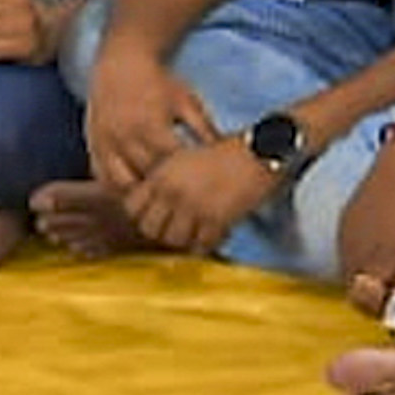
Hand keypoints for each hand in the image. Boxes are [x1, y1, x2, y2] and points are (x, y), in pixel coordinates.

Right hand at [83, 45, 216, 190]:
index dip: (186, 176)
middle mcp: (124, 138)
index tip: (201, 183)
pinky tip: (136, 189)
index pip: (170, 164)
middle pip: (146, 177)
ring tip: (159, 197)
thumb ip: (203, 126)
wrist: (121, 64)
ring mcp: (105, 144)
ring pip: (121, 184)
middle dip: (165, 188)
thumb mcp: (186, 100)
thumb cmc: (159, 82)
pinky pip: (102, 177)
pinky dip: (117, 187)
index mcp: (150, 126)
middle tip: (183, 196)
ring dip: (140, 193)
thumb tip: (231, 147)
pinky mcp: (93, 145)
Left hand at [126, 131, 287, 259]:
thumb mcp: (187, 158)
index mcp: (162, 174)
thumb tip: (158, 203)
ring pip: (173, 240)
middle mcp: (172, 192)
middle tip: (178, 229)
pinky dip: (208, 244)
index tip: (158, 215)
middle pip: (149, 228)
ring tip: (198, 234)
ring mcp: (193, 207)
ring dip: (185, 240)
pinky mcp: (216, 219)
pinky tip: (217, 234)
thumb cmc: (229, 152)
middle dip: (162, 231)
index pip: (132, 206)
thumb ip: (167, 178)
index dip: (143, 215)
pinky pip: (201, 244)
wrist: (263, 150)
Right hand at [334, 129, 394, 317]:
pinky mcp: (346, 216)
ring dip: (370, 269)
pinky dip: (365, 250)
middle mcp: (352, 249)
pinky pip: (349, 245)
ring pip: (350, 267)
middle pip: (355, 286)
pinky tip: (389, 237)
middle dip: (376, 288)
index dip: (382, 306)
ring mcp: (345, 231)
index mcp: (375, 260)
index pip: (365, 301)